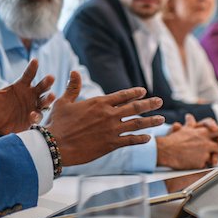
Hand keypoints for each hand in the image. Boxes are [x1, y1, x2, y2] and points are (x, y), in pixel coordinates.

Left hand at [0, 59, 54, 134]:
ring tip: (51, 96)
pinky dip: (36, 115)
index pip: (28, 75)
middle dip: (46, 82)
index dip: (32, 68)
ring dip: (48, 99)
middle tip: (51, 78)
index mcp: (21, 85)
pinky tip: (32, 115)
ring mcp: (33, 106)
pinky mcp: (33, 118)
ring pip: (44, 101)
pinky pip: (37, 116)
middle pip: (41, 87)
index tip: (35, 60)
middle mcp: (30, 94)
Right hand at [45, 72, 164, 165]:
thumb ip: (73, 87)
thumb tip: (74, 72)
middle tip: (160, 101)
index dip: (134, 92)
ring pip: (136, 124)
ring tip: (162, 119)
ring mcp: (111, 130)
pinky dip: (140, 139)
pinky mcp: (110, 144)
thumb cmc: (58, 123)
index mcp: (98, 103)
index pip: (122, 95)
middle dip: (149, 104)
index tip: (144, 91)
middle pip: (134, 107)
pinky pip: (130, 140)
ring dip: (150, 121)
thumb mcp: (64, 102)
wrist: (56, 145)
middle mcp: (108, 115)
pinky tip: (148, 138)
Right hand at [159, 115, 217, 168]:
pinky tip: (199, 162)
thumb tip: (190, 117)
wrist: (166, 151)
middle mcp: (206, 142)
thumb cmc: (173, 140)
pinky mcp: (201, 162)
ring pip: (216, 155)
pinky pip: (206, 164)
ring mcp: (204, 153)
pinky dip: (204, 163)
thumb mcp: (183, 129)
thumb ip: (190, 124)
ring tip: (213, 158)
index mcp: (202, 133)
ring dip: (215, 156)